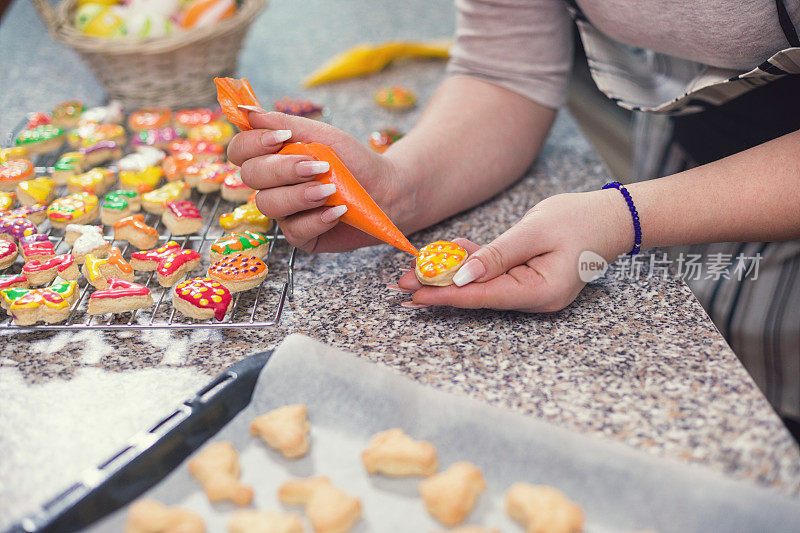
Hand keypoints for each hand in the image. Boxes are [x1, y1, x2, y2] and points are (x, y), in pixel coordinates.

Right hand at [228, 109, 405, 252]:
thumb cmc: (354, 162)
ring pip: (268, 205)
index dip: (252, 144)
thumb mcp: (323, 136)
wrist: (387, 191)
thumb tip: (247, 110)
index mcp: (273, 158)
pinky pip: (294, 231)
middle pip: (250, 177)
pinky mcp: (302, 237)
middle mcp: (273, 186)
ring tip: (329, 190)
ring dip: (299, 195)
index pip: (240, 150)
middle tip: (317, 166)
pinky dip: (317, 219)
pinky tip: (337, 211)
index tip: (282, 138)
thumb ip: (285, 123)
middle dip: (282, 169)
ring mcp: (285, 213)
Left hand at [396, 191, 631, 311]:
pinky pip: (496, 274)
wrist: (613, 217)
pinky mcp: (530, 278)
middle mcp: (535, 299)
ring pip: (483, 284)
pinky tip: (450, 253)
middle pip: (478, 294)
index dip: (445, 295)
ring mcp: (533, 291)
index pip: (482, 296)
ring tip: (415, 272)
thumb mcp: (535, 231)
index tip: (414, 294)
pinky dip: (473, 263)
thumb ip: (498, 255)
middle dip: (439, 288)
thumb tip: (462, 275)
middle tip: (401, 286)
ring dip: (451, 275)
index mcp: (540, 292)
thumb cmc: (581, 220)